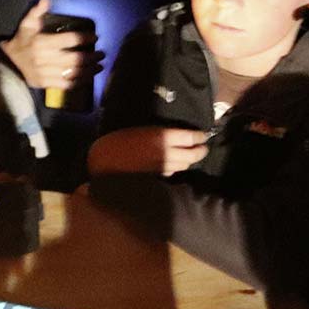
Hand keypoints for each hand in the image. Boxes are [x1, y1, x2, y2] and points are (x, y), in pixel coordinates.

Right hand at [2, 0, 101, 91]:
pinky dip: (80, 82)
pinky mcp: (46, 83)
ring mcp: (46, 73)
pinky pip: (66, 84)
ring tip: (99, 65)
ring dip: (89, 70)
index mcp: (43, 43)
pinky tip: (88, 77)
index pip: (69, 40)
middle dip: (91, 56)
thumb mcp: (26, 25)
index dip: (84, 38)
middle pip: (74, 58)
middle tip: (101, 53)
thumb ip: (37, 12)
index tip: (94, 37)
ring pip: (72, 73)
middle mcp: (46, 58)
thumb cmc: (20, 42)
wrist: (6, 64)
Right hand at [88, 126, 208, 176]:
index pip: (192, 138)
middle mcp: (169, 153)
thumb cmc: (120, 140)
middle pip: (193, 155)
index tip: (203, 135)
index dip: (200, 137)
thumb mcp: (143, 130)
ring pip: (185, 165)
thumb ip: (162, 134)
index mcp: (164, 137)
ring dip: (190, 161)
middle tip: (204, 148)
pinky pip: (173, 172)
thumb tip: (177, 137)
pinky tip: (176, 165)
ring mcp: (164, 167)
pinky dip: (178, 167)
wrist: (105, 161)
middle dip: (201, 151)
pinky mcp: (158, 177)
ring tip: (192, 156)